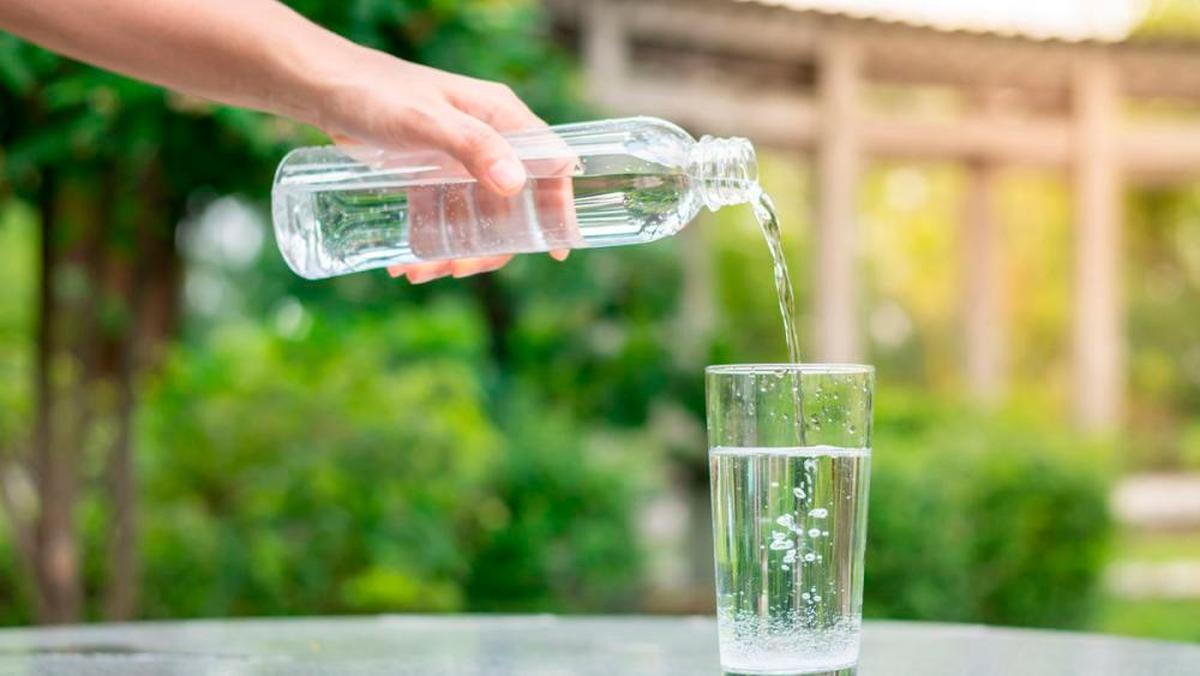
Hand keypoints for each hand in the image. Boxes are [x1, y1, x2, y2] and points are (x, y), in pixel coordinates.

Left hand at [315, 49, 571, 282]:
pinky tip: (405, 262)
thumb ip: (472, 145)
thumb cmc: (376, 94)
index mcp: (502, 118)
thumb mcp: (425, 120)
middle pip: (513, 204)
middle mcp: (489, 140)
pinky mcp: (433, 176)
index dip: (558, 207)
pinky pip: (444, 217)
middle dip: (490, 246)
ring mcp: (461, 161)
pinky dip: (430, 243)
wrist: (324, 90)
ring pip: (476, 218)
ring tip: (417, 271)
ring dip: (455, 252)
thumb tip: (515, 182)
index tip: (558, 247)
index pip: (549, 165)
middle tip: (459, 270)